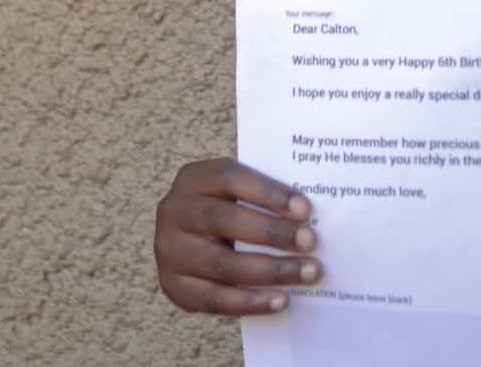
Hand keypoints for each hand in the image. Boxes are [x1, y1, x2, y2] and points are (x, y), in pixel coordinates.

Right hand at [154, 158, 321, 315]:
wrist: (186, 242)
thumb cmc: (225, 211)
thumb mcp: (235, 193)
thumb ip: (264, 198)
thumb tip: (310, 216)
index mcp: (193, 178)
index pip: (230, 178)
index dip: (269, 192)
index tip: (305, 210)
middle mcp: (174, 211)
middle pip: (224, 220)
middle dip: (272, 233)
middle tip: (310, 242)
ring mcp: (169, 251)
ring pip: (222, 264)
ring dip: (270, 270)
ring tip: (307, 273)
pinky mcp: (173, 286)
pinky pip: (214, 299)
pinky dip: (251, 302)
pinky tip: (281, 300)